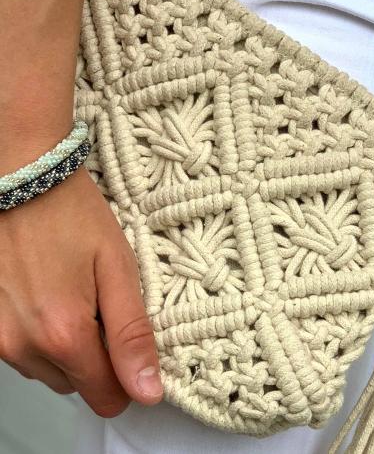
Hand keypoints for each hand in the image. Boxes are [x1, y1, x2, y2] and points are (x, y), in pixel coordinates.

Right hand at [0, 166, 162, 416]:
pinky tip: (49, 294)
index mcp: (64, 335)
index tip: (133, 346)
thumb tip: (147, 392)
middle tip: (103, 305)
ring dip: (69, 345)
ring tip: (75, 294)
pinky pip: (24, 351)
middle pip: (77, 384)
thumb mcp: (118, 268)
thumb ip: (132, 335)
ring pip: (49, 370)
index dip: (127, 379)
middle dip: (98, 357)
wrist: (22, 178)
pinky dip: (43, 333)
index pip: (106, 398)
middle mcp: (23, 347)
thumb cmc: (73, 216)